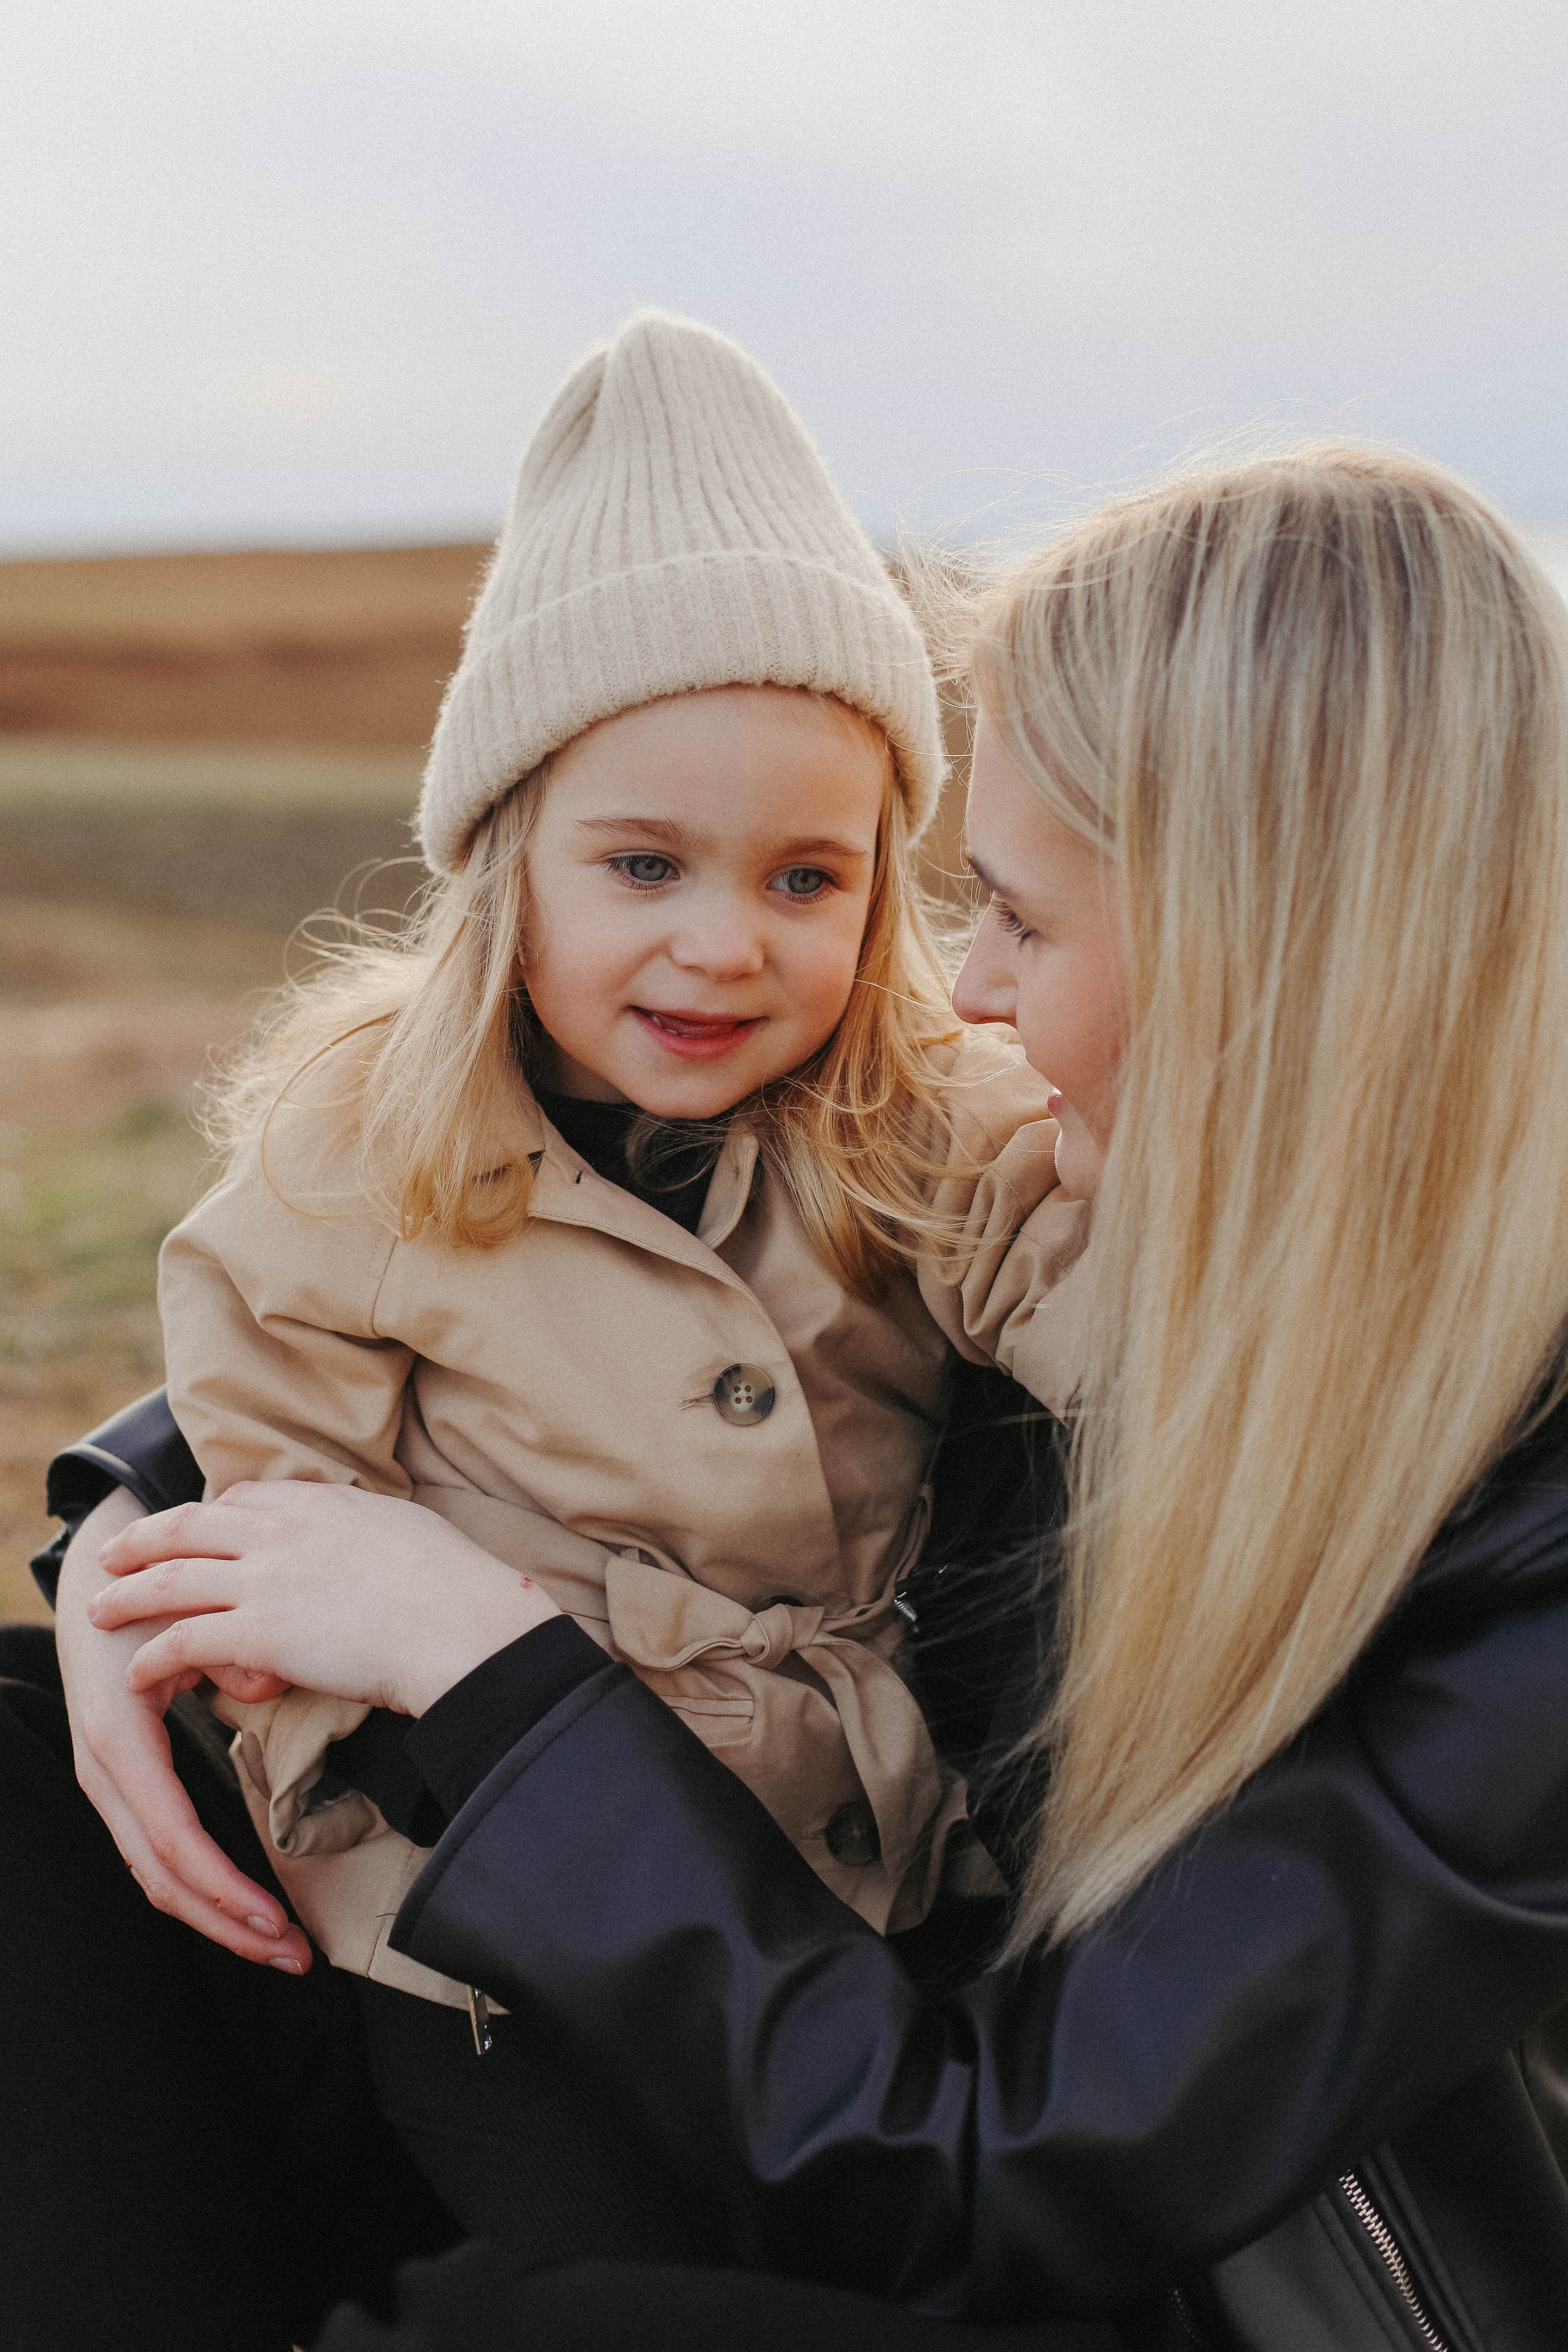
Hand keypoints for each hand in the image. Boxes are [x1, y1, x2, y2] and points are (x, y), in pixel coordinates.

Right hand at [55, 1488, 312, 1971]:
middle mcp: (106, 1772)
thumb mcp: (181, 1611)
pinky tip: (245, 1903)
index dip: (225, 1889)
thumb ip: (226, 1648)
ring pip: (158, 1874)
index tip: (279, 1922)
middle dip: (229, 1925)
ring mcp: (111, 1782)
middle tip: (296, 1956)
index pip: (174, 1840)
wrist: (99, 1581)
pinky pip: (161, 1850)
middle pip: (165, 1876)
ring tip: (282, 1943)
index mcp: (119, 1739)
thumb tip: (264, 1686)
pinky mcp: (125, 1781)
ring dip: (220, 1915)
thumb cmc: (144, 1595)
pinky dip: (205, 1885)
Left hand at [91, 1479, 560, 1717]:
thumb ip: (370, 1530)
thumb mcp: (408, 1529)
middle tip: (110, 1553)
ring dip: (126, 1595)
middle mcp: (281, 1532)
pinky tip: (134, 1674)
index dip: (207, 1515)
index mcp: (320, 1502)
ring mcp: (265, 1580)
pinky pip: (183, 1642)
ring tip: (98, 1610)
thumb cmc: (454, 1584)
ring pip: (170, 1580)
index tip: (191, 1528)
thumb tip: (374, 1538)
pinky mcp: (259, 1634)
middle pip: (187, 1527)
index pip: (243, 1499)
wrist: (459, 1622)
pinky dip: (150, 1658)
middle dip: (141, 1540)